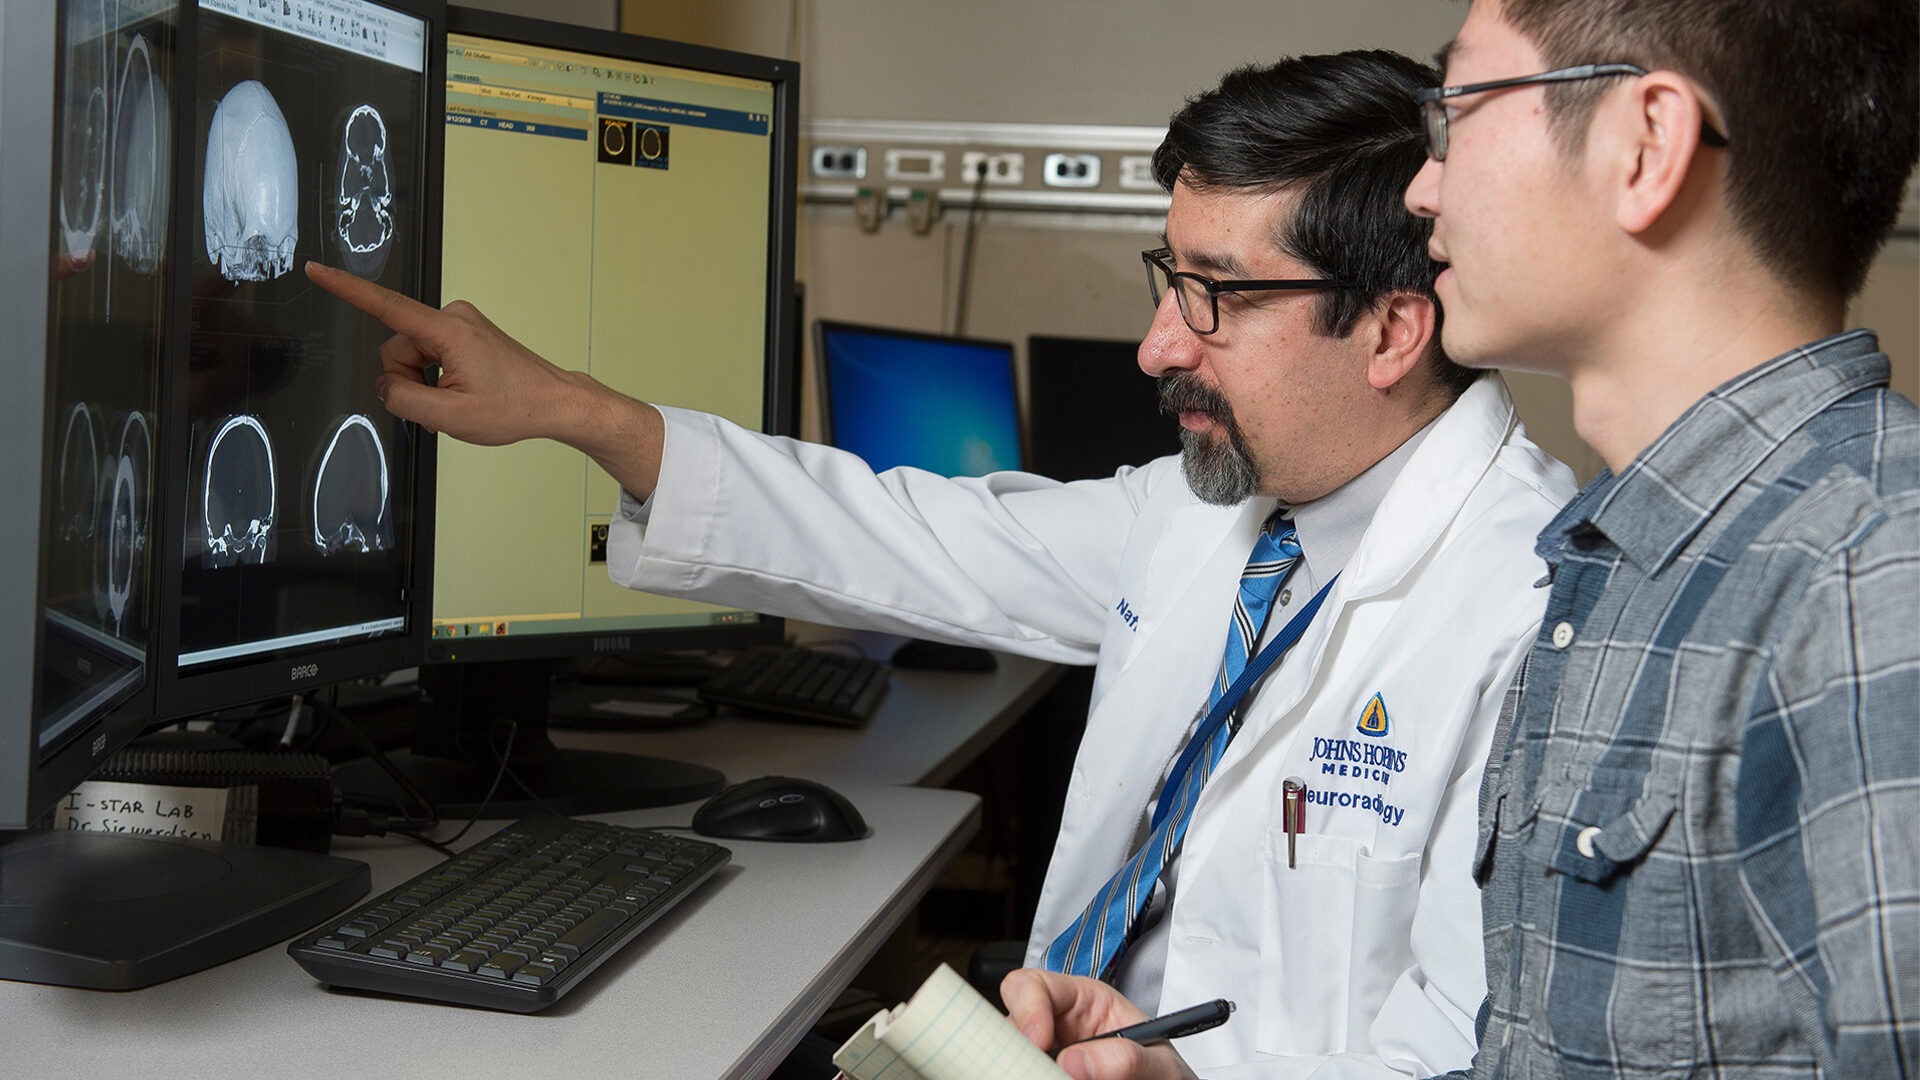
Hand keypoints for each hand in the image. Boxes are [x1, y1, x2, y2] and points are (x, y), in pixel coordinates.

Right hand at [304, 260, 600, 445]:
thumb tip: (385, 386)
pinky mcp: (466, 331)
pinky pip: (431, 353)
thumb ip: (405, 399)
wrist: (555, 402)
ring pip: (413, 354)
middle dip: (410, 380)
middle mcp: (454, 316)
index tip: (316, 269)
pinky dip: (437, 377)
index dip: (346, 288)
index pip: (385, 305)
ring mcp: (461, 322)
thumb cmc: (515, 408)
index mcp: (448, 331)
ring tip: (459, 399)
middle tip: (444, 404)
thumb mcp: (451, 417)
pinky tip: (462, 391)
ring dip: (425, 381)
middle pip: (398, 347)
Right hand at [1001, 969, 1199, 1079]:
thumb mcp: (1160, 1064)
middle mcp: (1057, 1029)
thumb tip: (1078, 1061)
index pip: (1035, 985)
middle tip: (1037, 1071)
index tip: (1038, 1041)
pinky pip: (1019, 1074)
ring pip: (1010, 1059)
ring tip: (1057, 1078)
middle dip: (1017, 1048)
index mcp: (1084, 1002)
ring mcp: (1048, 1058)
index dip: (1027, 1008)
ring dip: (1025, 1070)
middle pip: (1010, 1025)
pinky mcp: (1042, 1075)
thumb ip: (1130, 1058)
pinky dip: (1024, 1077)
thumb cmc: (1165, 1076)